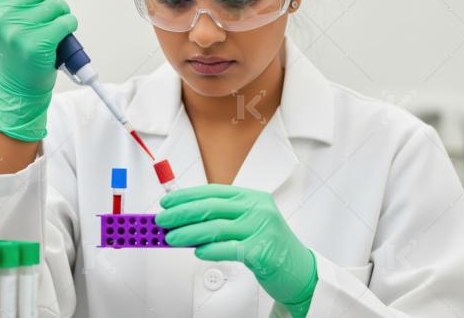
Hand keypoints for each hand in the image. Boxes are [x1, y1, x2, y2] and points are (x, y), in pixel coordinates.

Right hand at [0, 0, 76, 140]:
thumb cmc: (12, 45)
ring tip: (53, 28)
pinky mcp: (37, 45)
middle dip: (52, 0)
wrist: (18, 84)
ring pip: (57, 4)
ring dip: (62, 14)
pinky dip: (69, 26)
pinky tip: (61, 36)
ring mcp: (18, 31)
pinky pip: (66, 20)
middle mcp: (1, 17)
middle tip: (46, 17)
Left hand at [156, 184, 317, 316]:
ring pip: (215, 227)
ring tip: (172, 238)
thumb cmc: (270, 246)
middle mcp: (257, 209)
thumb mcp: (248, 224)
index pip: (212, 192)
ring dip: (188, 233)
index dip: (186, 196)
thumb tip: (184, 221)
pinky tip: (197, 251)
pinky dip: (209, 249)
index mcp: (251, 198)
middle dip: (181, 213)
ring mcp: (261, 228)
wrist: (300, 270)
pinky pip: (228, 248)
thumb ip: (221, 219)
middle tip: (162, 220)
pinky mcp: (262, 250)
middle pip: (210, 207)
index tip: (167, 202)